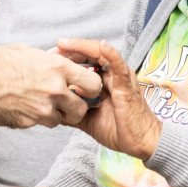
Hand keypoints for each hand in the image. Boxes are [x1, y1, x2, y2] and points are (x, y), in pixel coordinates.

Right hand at [0, 44, 101, 128]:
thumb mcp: (30, 52)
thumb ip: (53, 60)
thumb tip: (70, 62)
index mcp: (57, 68)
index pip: (93, 84)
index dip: (91, 87)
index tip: (83, 86)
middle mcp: (53, 90)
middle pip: (81, 109)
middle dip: (76, 106)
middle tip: (67, 100)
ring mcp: (41, 109)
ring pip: (62, 120)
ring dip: (56, 114)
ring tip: (42, 101)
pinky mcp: (28, 122)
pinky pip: (42, 123)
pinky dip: (38, 118)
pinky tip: (26, 106)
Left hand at [56, 38, 161, 159]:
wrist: (139, 142)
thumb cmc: (117, 129)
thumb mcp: (88, 118)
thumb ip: (73, 109)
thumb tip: (52, 108)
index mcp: (102, 80)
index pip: (83, 60)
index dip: (67, 56)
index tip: (48, 56)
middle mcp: (111, 74)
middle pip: (89, 53)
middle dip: (70, 48)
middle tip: (53, 46)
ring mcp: (120, 78)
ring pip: (101, 54)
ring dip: (82, 47)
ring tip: (66, 43)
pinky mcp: (127, 85)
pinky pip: (120, 67)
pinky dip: (112, 54)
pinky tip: (103, 46)